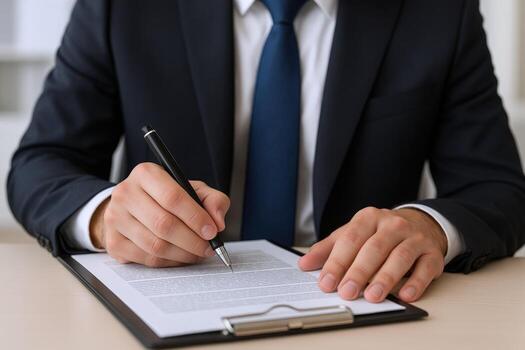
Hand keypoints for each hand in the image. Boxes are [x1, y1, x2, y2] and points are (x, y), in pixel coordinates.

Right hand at [89, 162, 229, 266]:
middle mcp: (125, 193)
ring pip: (155, 245)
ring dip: (183, 254)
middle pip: (163, 224)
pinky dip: (170, 262)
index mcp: (146, 174)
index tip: (212, 231)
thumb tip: (218, 222)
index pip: (173, 197)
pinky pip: (147, 259)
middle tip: (209, 247)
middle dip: (192, 240)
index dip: (195, 217)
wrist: (132, 207)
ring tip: (198, 252)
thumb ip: (213, 200)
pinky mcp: (113, 242)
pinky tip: (181, 256)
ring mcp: (115, 219)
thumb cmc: (166, 197)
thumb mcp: (192, 189)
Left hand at [298, 207, 446, 302]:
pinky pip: (425, 268)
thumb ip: (328, 248)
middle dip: (359, 272)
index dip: (337, 262)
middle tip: (347, 292)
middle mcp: (392, 225)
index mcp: (369, 217)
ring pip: (400, 257)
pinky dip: (416, 283)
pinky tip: (406, 295)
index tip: (326, 282)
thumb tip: (304, 264)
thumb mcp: (352, 234)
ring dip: (385, 278)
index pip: (350, 239)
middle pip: (374, 248)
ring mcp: (414, 238)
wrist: (420, 224)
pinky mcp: (432, 253)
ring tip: (372, 296)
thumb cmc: (379, 233)